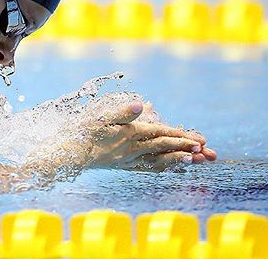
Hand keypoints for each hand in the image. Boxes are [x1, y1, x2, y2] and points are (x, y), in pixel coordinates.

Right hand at [87, 101, 216, 171]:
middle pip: (163, 147)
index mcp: (129, 133)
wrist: (69, 154)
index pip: (160, 133)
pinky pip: (146, 167)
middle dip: (184, 147)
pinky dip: (160, 167)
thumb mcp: (100, 116)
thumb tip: (140, 104)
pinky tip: (167, 167)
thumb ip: (122, 111)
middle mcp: (132, 148)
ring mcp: (127, 159)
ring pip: (158, 160)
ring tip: (192, 160)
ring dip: (176, 159)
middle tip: (204, 149)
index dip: (179, 135)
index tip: (198, 138)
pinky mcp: (121, 165)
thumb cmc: (83, 132)